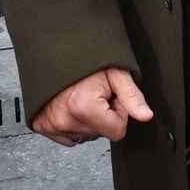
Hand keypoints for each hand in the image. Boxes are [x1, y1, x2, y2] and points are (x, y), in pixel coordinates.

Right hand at [32, 67, 153, 146]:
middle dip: (104, 115)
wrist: (59, 52)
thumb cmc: (88, 60)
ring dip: (89, 120)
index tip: (112, 96)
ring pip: (85, 136)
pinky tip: (73, 105)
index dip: (119, 112)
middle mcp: (65, 119)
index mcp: (84, 107)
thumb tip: (146, 116)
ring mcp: (52, 125)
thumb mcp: (117, 73)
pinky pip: (69, 137)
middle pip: (101, 134)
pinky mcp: (43, 126)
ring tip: (85, 97)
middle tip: (98, 94)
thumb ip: (133, 96)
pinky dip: (74, 123)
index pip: (117, 131)